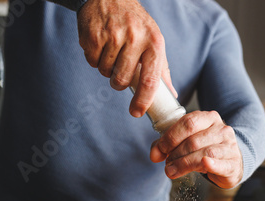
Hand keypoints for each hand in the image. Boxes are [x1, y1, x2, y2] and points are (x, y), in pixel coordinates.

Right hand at [77, 0, 175, 116]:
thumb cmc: (136, 24)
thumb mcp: (154, 41)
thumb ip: (162, 69)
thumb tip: (172, 95)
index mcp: (155, 43)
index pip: (151, 81)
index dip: (143, 101)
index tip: (136, 112)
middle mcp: (135, 38)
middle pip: (123, 80)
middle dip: (118, 82)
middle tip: (120, 70)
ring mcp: (113, 36)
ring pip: (106, 72)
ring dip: (106, 68)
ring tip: (111, 51)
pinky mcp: (93, 35)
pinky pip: (92, 61)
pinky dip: (94, 59)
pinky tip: (100, 44)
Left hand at [150, 111, 243, 188]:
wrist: (230, 162)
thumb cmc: (205, 149)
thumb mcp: (186, 142)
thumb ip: (167, 145)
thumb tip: (154, 155)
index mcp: (209, 118)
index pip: (188, 122)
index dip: (171, 137)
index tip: (161, 149)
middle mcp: (222, 129)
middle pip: (193, 140)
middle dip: (175, 154)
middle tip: (167, 164)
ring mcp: (230, 146)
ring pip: (204, 153)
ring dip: (184, 164)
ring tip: (172, 171)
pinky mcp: (233, 163)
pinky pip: (220, 164)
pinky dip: (211, 165)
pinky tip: (204, 165)